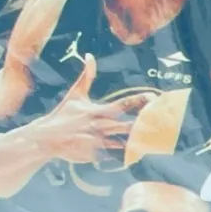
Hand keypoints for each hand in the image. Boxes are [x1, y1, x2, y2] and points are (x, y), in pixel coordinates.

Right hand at [34, 55, 151, 164]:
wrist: (48, 138)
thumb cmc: (63, 115)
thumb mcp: (75, 94)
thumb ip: (86, 76)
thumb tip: (90, 55)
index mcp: (98, 110)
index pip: (123, 104)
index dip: (140, 101)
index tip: (154, 97)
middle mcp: (100, 126)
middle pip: (128, 125)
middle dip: (145, 125)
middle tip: (162, 123)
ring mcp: (98, 142)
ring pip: (124, 143)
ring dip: (138, 142)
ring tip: (155, 140)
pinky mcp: (95, 155)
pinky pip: (113, 156)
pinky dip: (125, 156)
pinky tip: (139, 154)